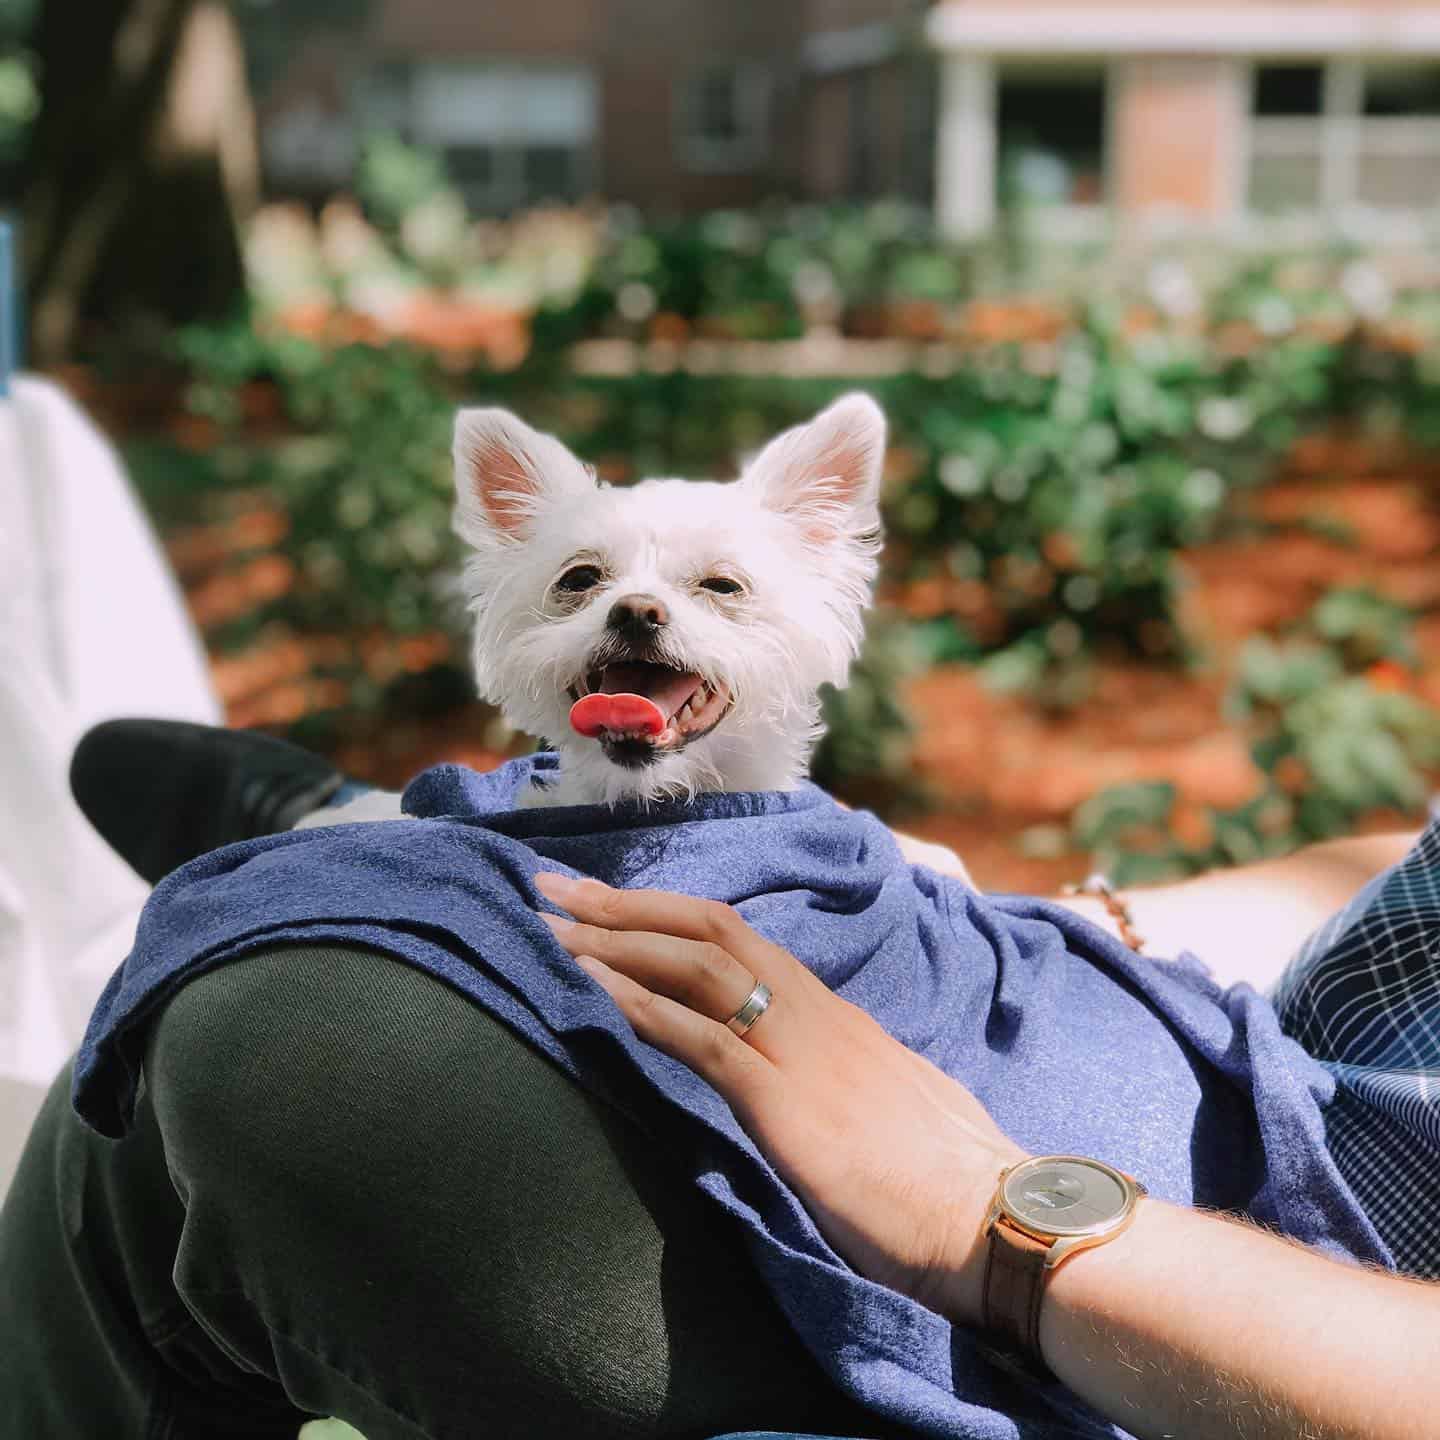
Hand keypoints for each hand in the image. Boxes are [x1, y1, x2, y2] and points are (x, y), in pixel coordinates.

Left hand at [533, 872, 1027, 1324]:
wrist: (997, 1219)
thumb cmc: (951, 1174)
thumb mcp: (891, 1097)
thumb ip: (842, 1072)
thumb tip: (811, 1076)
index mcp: (832, 1013)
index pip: (738, 940)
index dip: (666, 916)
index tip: (608, 902)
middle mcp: (813, 1011)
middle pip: (707, 929)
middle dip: (624, 904)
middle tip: (552, 887)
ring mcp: (800, 1049)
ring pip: (697, 967)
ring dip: (616, 941)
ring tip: (550, 927)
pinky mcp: (787, 1102)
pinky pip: (702, 1039)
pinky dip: (641, 1006)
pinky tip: (593, 989)